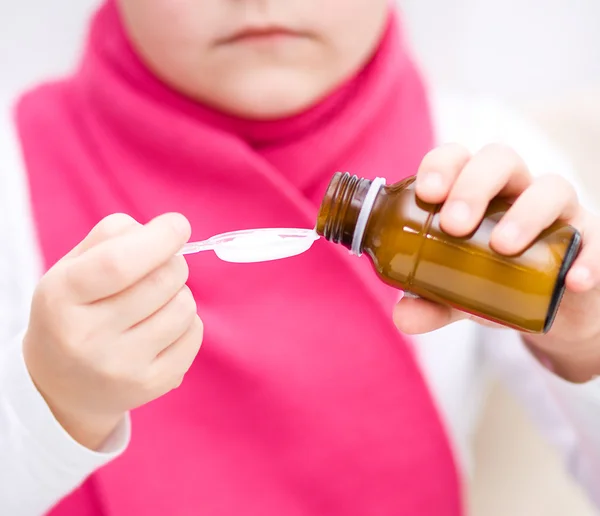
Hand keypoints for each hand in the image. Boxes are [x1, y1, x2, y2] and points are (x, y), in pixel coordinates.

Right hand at [23, 213, 203, 448]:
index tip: (177, 225)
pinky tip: (162, 327)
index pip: (118, 263)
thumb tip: (170, 229)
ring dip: (179, 293)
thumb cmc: (75, 311)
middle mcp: (88, 338)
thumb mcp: (72, 268)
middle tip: (161, 266)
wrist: (62, 386)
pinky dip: (187, 321)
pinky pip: (195, 334)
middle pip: (162, 280)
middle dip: (172, 262)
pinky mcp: (152, 384)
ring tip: (156, 302)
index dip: (158, 238)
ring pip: (184, 306)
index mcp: (62, 298)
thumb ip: (113, 236)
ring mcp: (122, 367)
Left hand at [392, 143, 599, 381]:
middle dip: (474, 186)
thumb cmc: (493, 280)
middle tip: (454, 225)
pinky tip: (571, 280)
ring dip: (525, 214)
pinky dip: (585, 257)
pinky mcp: (589, 239)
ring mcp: (555, 211)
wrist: (548, 308)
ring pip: (550, 187)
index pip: (457, 158)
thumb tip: (404, 318)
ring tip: (502, 248)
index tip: (427, 193)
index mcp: (473, 191)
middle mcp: (514, 191)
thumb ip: (429, 301)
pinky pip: (593, 239)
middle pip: (500, 160)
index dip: (442, 166)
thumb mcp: (455, 293)